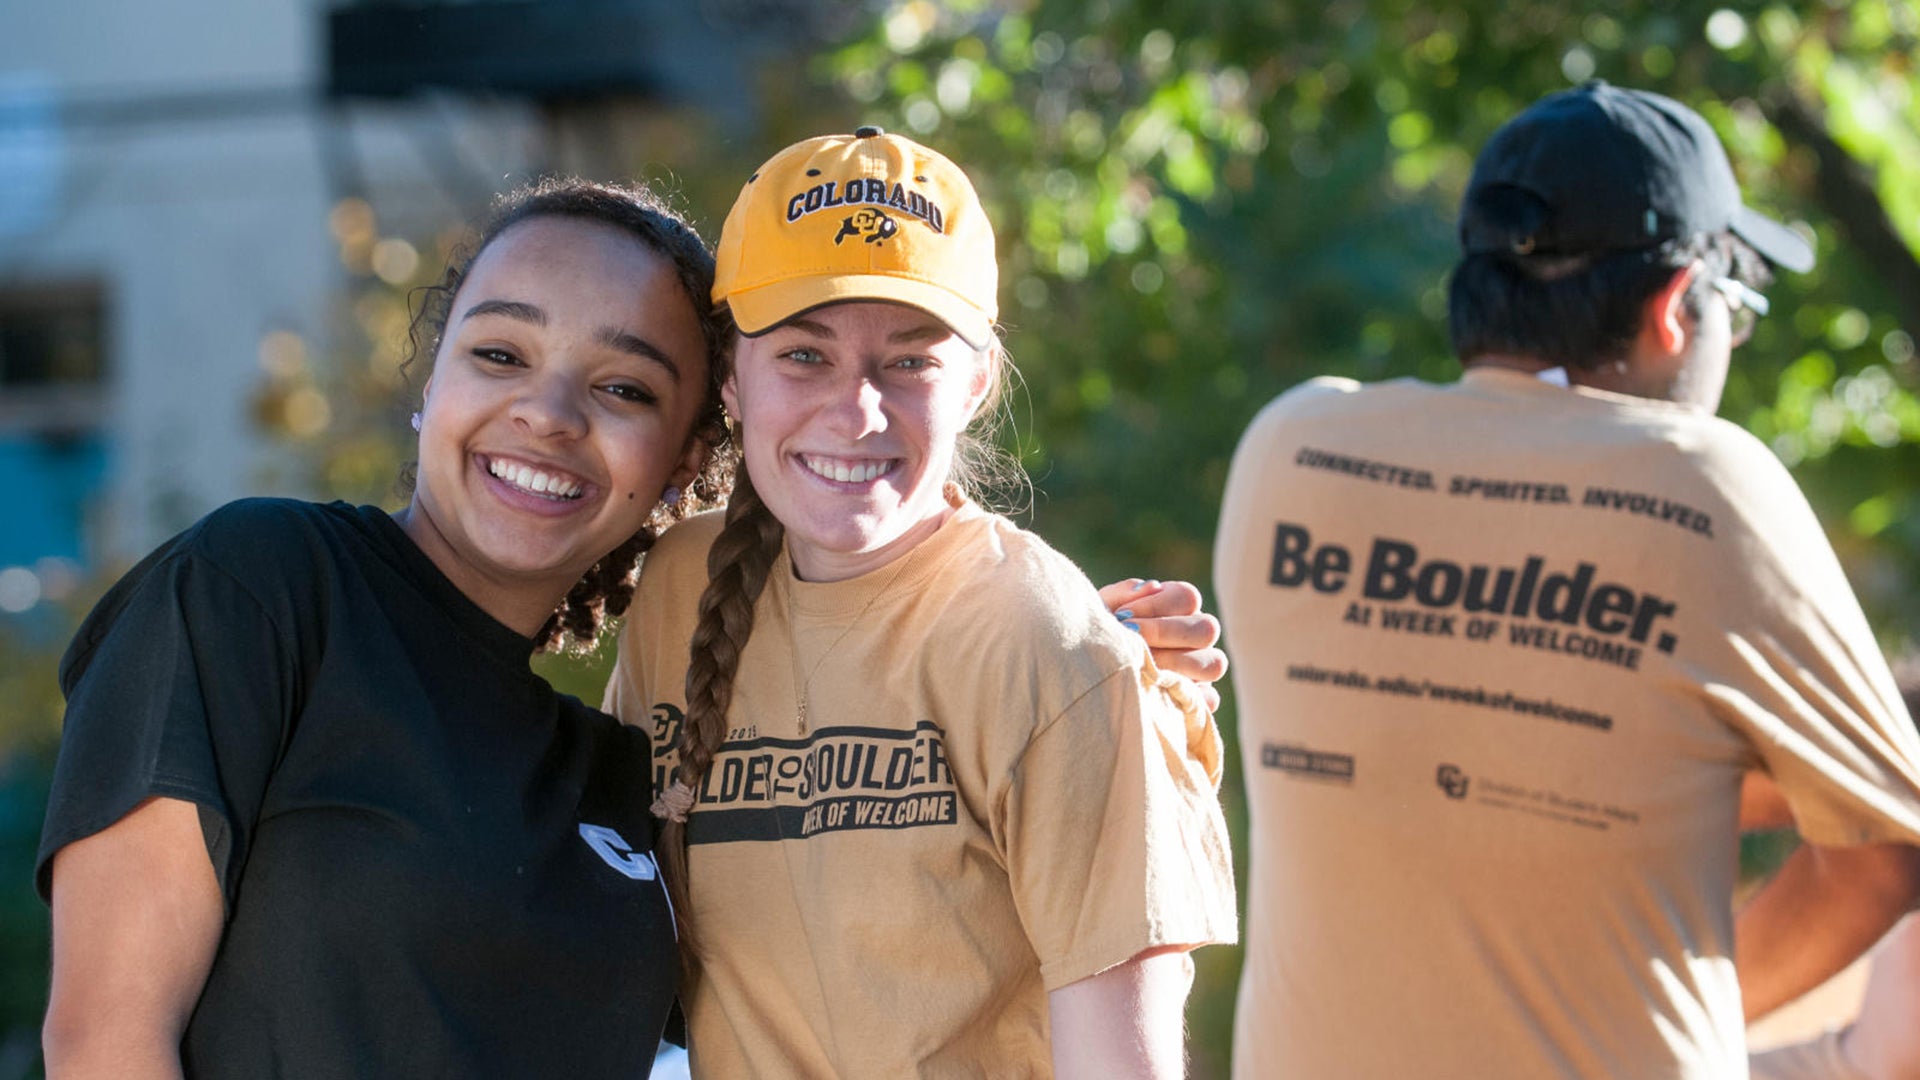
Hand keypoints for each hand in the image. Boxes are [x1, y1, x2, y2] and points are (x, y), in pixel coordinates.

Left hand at [1098, 579, 1227, 709]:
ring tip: (1139, 666)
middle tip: (1130, 637)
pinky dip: (1188, 698)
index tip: (1122, 616)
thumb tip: (1151, 586)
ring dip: (1176, 663)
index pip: (1188, 597)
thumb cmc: (1099, 636)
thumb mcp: (1101, 612)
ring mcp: (1202, 670)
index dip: (1156, 605)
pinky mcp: (1198, 701)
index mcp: (1179, 608)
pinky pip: (1209, 700)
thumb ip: (1121, 595)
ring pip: (1214, 663)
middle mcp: (1197, 637)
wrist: (1086, 673)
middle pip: (1207, 628)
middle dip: (1164, 632)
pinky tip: (1156, 694)